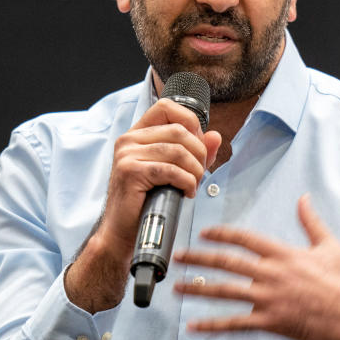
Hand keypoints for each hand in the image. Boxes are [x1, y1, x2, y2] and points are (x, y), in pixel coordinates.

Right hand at [66, 98, 221, 312]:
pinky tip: (186, 192)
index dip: (190, 122)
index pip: (167, 107)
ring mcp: (127, 154)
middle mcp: (128, 140)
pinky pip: (171, 170)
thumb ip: (195, 152)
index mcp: (137, 134)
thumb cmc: (148, 201)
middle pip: (179, 131)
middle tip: (200, 173)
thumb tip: (215, 136)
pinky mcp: (130, 172)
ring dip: (195, 171)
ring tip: (193, 185)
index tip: (198, 145)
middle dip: (199, 153)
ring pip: (178, 151)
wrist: (124, 232)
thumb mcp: (174, 171)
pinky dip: (186, 182)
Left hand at [173, 194, 339, 339]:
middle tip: (178, 257)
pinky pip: (235, 324)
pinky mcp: (271, 322)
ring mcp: (270, 299)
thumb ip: (311, 222)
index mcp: (283, 254)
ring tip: (177, 288)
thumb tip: (304, 198)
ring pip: (225, 292)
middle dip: (199, 258)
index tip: (204, 232)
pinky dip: (212, 325)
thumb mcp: (329, 246)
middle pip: (227, 262)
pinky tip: (193, 326)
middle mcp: (272, 273)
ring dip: (198, 289)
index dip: (222, 234)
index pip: (245, 238)